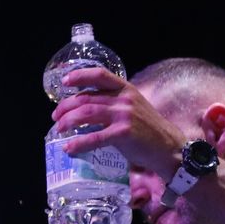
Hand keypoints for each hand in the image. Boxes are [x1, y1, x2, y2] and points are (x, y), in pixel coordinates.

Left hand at [51, 67, 184, 180]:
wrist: (169, 148)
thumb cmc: (148, 130)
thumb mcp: (133, 108)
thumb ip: (112, 104)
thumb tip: (84, 109)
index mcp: (126, 89)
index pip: (100, 75)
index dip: (79, 76)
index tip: (64, 82)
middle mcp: (124, 99)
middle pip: (86, 98)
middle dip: (66, 107)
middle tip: (55, 117)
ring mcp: (124, 115)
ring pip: (86, 113)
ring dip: (68, 121)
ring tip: (59, 129)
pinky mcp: (124, 133)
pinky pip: (94, 137)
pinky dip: (78, 143)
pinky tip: (69, 148)